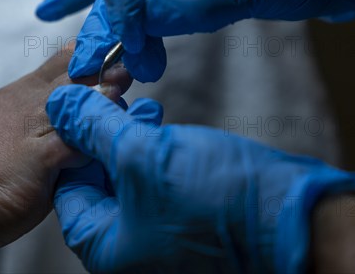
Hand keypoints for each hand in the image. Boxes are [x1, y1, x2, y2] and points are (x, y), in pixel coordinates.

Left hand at [46, 85, 354, 272]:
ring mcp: (159, 241)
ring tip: (144, 110)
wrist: (293, 222)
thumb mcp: (142, 154)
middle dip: (104, 138)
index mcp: (106, 246)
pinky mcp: (186, 225)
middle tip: (113, 104)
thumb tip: (61, 104)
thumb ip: (95, 127)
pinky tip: (162, 127)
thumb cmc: (217, 199)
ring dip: (131, 141)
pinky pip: (156, 188)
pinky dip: (154, 155)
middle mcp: (129, 251)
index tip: (81, 110)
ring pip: (129, 182)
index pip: (69, 190)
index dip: (71, 144)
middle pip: (99, 185)